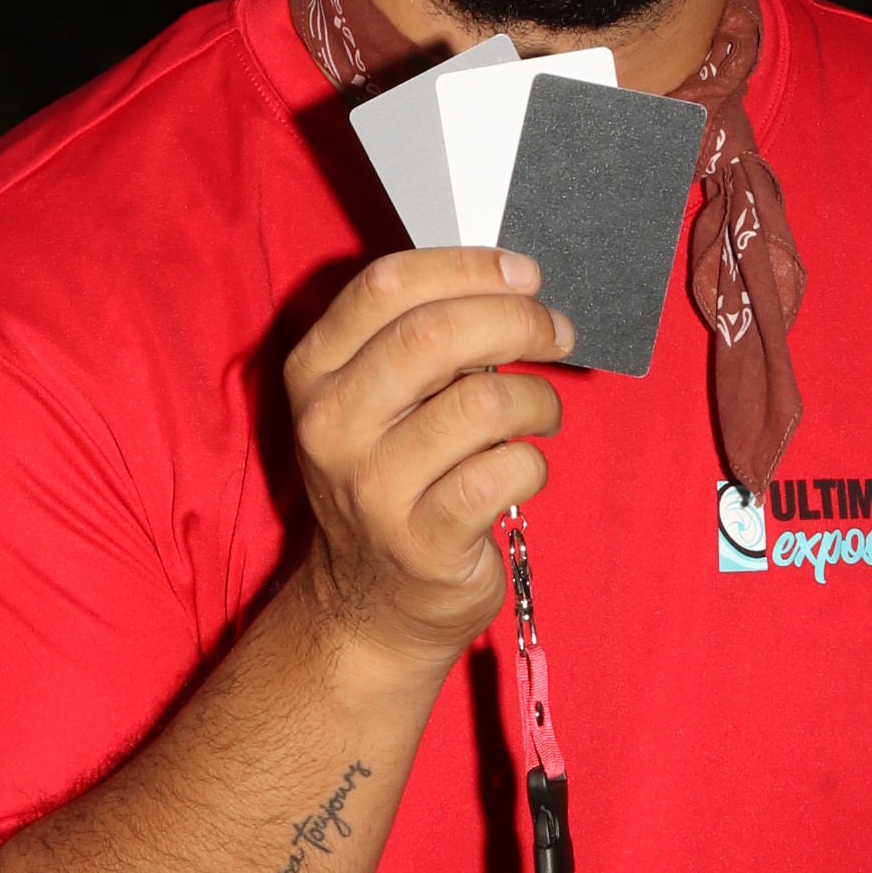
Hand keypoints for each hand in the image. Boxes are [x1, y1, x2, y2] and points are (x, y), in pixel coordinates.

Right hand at [285, 247, 574, 671]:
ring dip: (535, 399)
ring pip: (482, 403)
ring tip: (541, 414)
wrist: (372, 605)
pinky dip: (533, 463)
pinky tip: (522, 470)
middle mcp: (332, 426)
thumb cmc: (395, 480)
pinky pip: (504, 472)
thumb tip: (513, 287)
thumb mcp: (377, 403)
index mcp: (315, 373)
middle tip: (556, 333)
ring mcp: (373, 488)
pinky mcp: (423, 541)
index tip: (525, 274)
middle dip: (518, 320)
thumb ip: (421, 341)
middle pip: (435, 334)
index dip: (469, 267)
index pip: (387, 285)